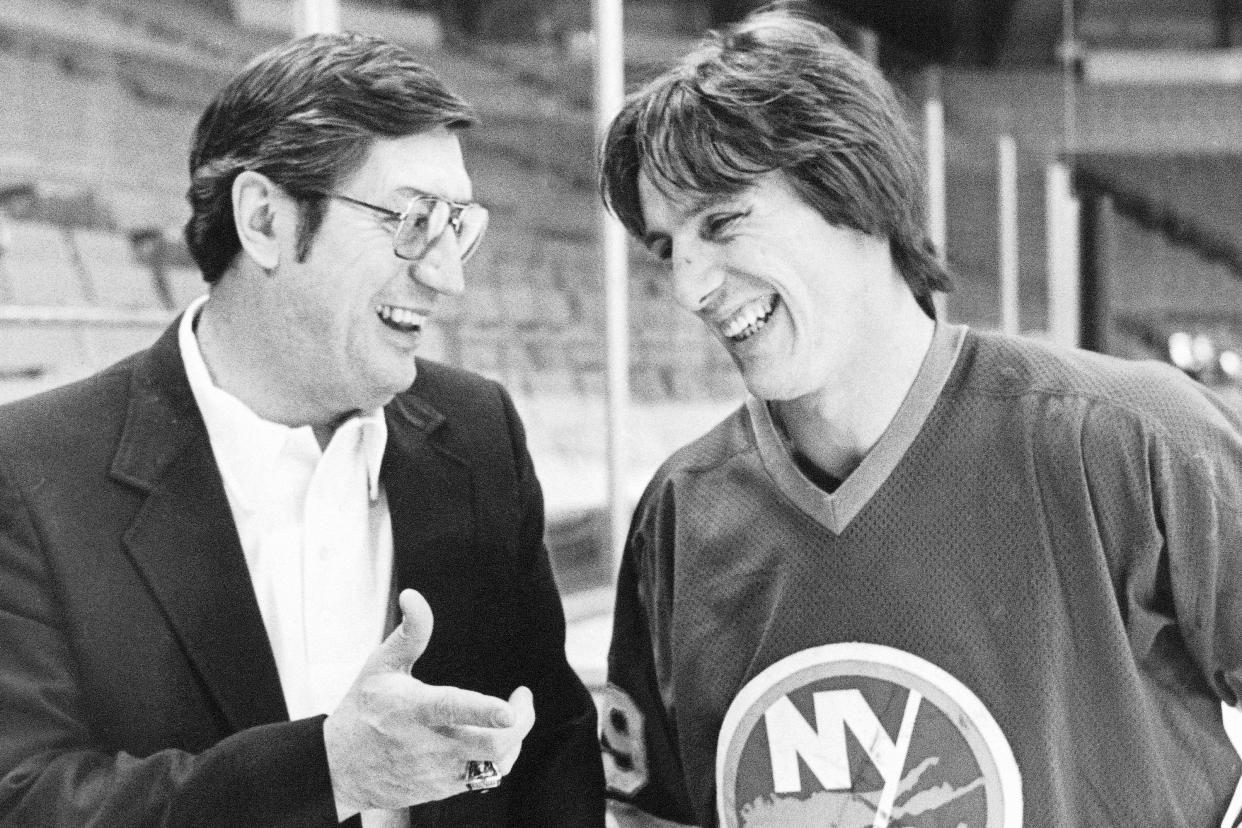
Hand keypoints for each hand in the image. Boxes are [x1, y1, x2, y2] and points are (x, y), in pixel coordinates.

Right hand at [323, 589, 535, 811]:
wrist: (340, 768)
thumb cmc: (364, 709)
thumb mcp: (380, 666)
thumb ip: (410, 632)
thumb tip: (414, 596)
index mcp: (413, 710)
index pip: (453, 710)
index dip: (484, 711)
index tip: (510, 708)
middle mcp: (429, 745)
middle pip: (490, 745)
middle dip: (521, 724)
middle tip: (523, 700)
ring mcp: (438, 772)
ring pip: (494, 765)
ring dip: (514, 741)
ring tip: (513, 718)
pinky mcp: (442, 790)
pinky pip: (485, 778)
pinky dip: (499, 758)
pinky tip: (496, 738)